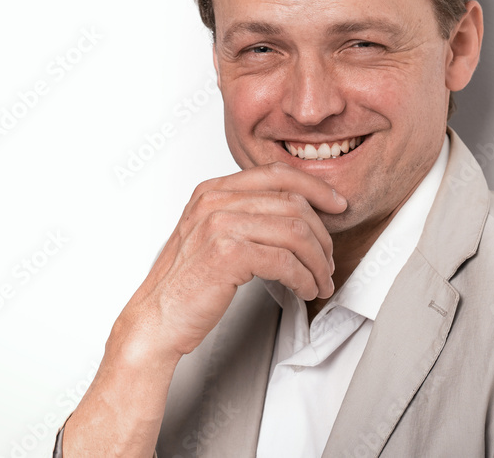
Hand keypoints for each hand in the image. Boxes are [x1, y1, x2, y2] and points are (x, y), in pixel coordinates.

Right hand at [118, 161, 346, 358]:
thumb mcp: (210, 234)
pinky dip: (304, 278)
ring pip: (295, 231)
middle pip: (292, 203)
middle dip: (321, 235)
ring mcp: (219, 225)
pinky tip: (305, 290)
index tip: (337, 204)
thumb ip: (243, 214)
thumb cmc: (186, 283)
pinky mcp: (227, 254)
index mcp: (212, 190)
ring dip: (317, 261)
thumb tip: (296, 213)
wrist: (156, 319)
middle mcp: (215, 201)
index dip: (315, 186)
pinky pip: (286, 261)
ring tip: (321, 281)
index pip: (277, 173)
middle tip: (328, 260)